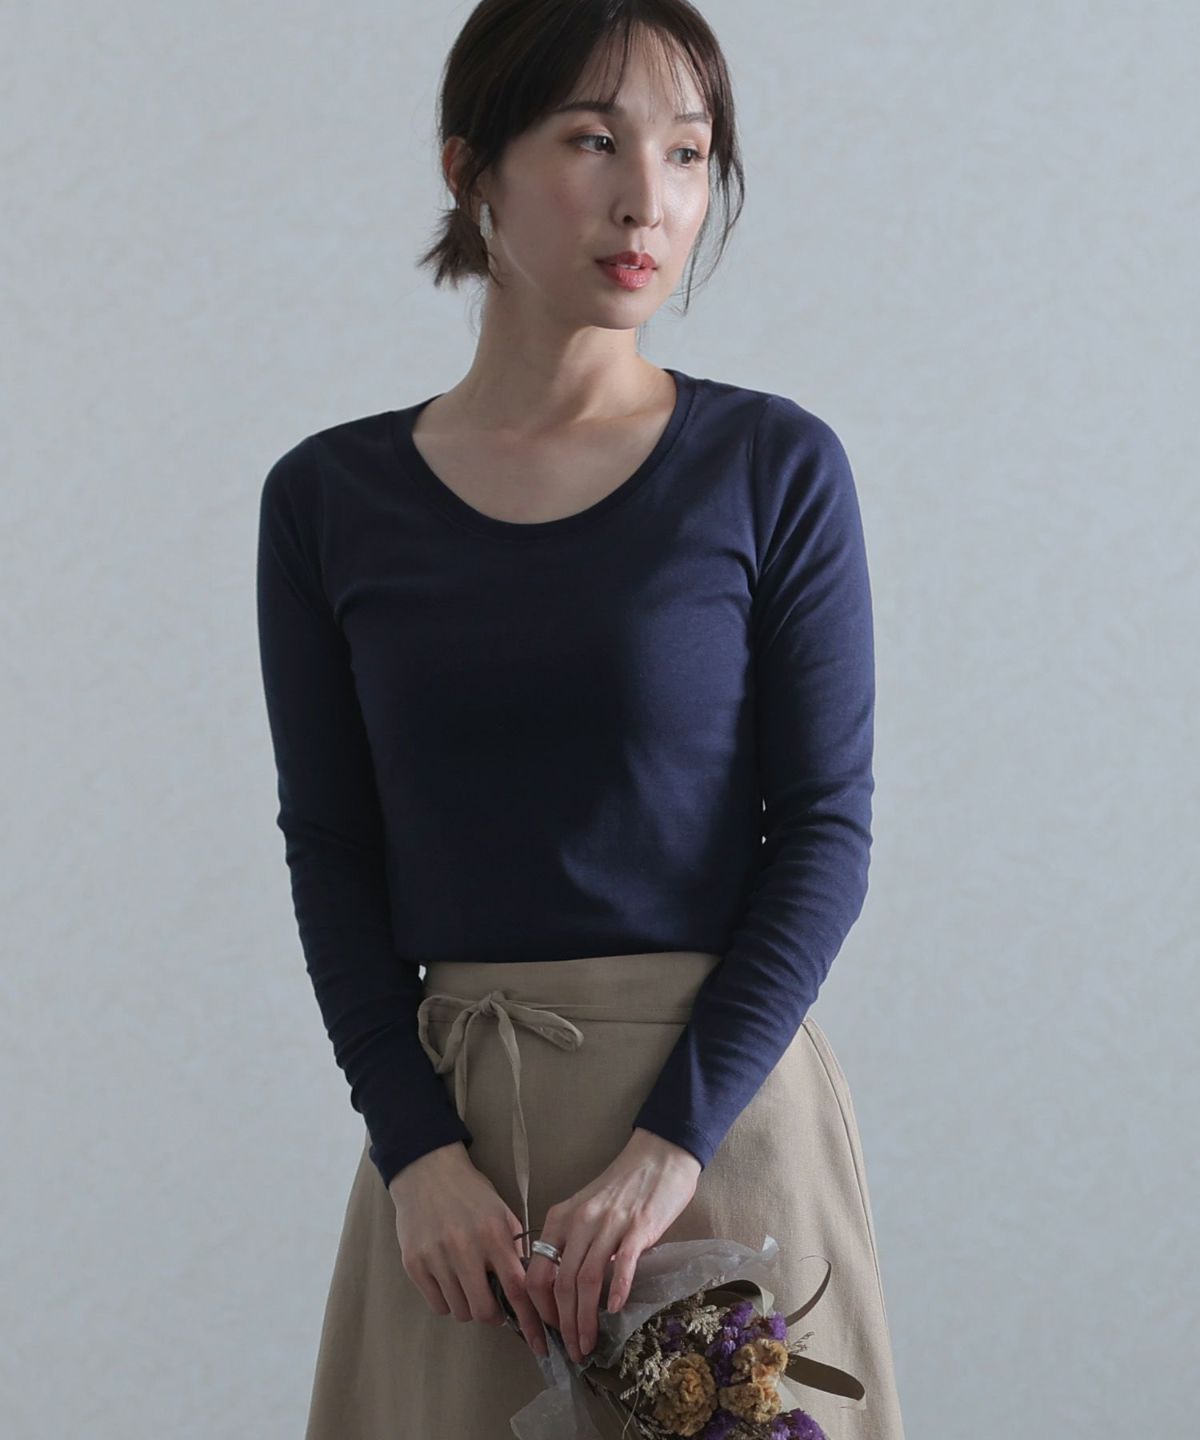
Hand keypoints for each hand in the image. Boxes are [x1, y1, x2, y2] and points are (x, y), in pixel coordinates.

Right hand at [388, 1141, 548, 1357]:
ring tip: (469, 1284)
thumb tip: (528, 1288)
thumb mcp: (502, 1212)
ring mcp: (436, 1257)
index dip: (531, 1320)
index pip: (517, 1288)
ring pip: (460, 1311)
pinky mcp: (414, 1264)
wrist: (427, 1172)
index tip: (540, 1342)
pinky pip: (437, 1305)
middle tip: (494, 1304)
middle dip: (494, 1315)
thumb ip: (515, 1248)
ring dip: (469, 1306)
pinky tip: (450, 1279)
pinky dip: (447, 1300)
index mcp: (493, 1233)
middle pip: (485, 1310)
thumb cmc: (470, 1193)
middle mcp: (464, 1247)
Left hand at [526, 1127, 701, 1365]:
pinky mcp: (639, 1226)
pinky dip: (617, 1290)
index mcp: (560, 1219)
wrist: (657, 1156)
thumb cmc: (621, 1188)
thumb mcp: (584, 1212)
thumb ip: (572, 1244)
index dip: (540, 1309)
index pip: (536, 1273)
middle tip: (572, 1350)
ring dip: (585, 1319)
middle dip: (563, 1324)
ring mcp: (609, 1224)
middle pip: (561, 1283)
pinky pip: (623, 1263)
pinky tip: (615, 1310)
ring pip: (587, 1280)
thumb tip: (565, 1292)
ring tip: (588, 1344)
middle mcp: (579, 1222)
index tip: (550, 1332)